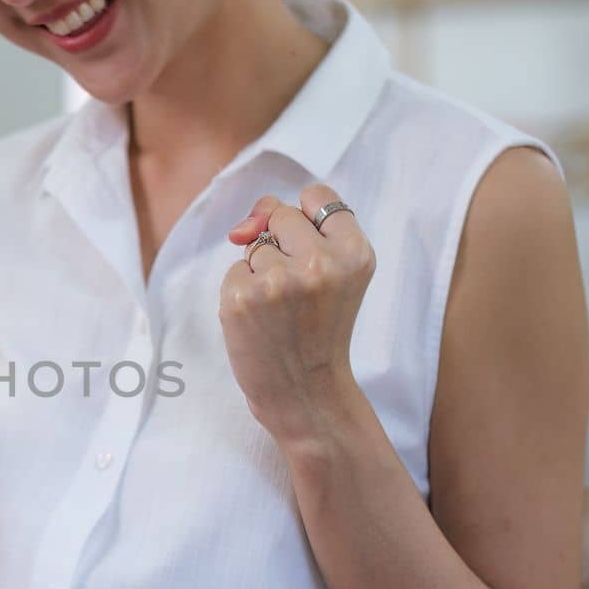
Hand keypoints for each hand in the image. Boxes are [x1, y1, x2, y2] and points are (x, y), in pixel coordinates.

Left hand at [219, 184, 374, 444]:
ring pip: (254, 244)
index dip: (307, 219)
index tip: (313, 251)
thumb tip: (247, 221)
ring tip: (281, 310)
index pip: (318, 196)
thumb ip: (300, 230)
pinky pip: (234, 270)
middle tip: (297, 289)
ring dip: (260, 271)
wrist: (305, 392)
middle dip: (279, 243)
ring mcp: (278, 280)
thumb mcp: (334, 275)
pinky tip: (261, 320)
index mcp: (355, 253)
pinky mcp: (242, 297)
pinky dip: (241, 291)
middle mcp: (320, 262)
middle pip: (281, 214)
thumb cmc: (318, 330)